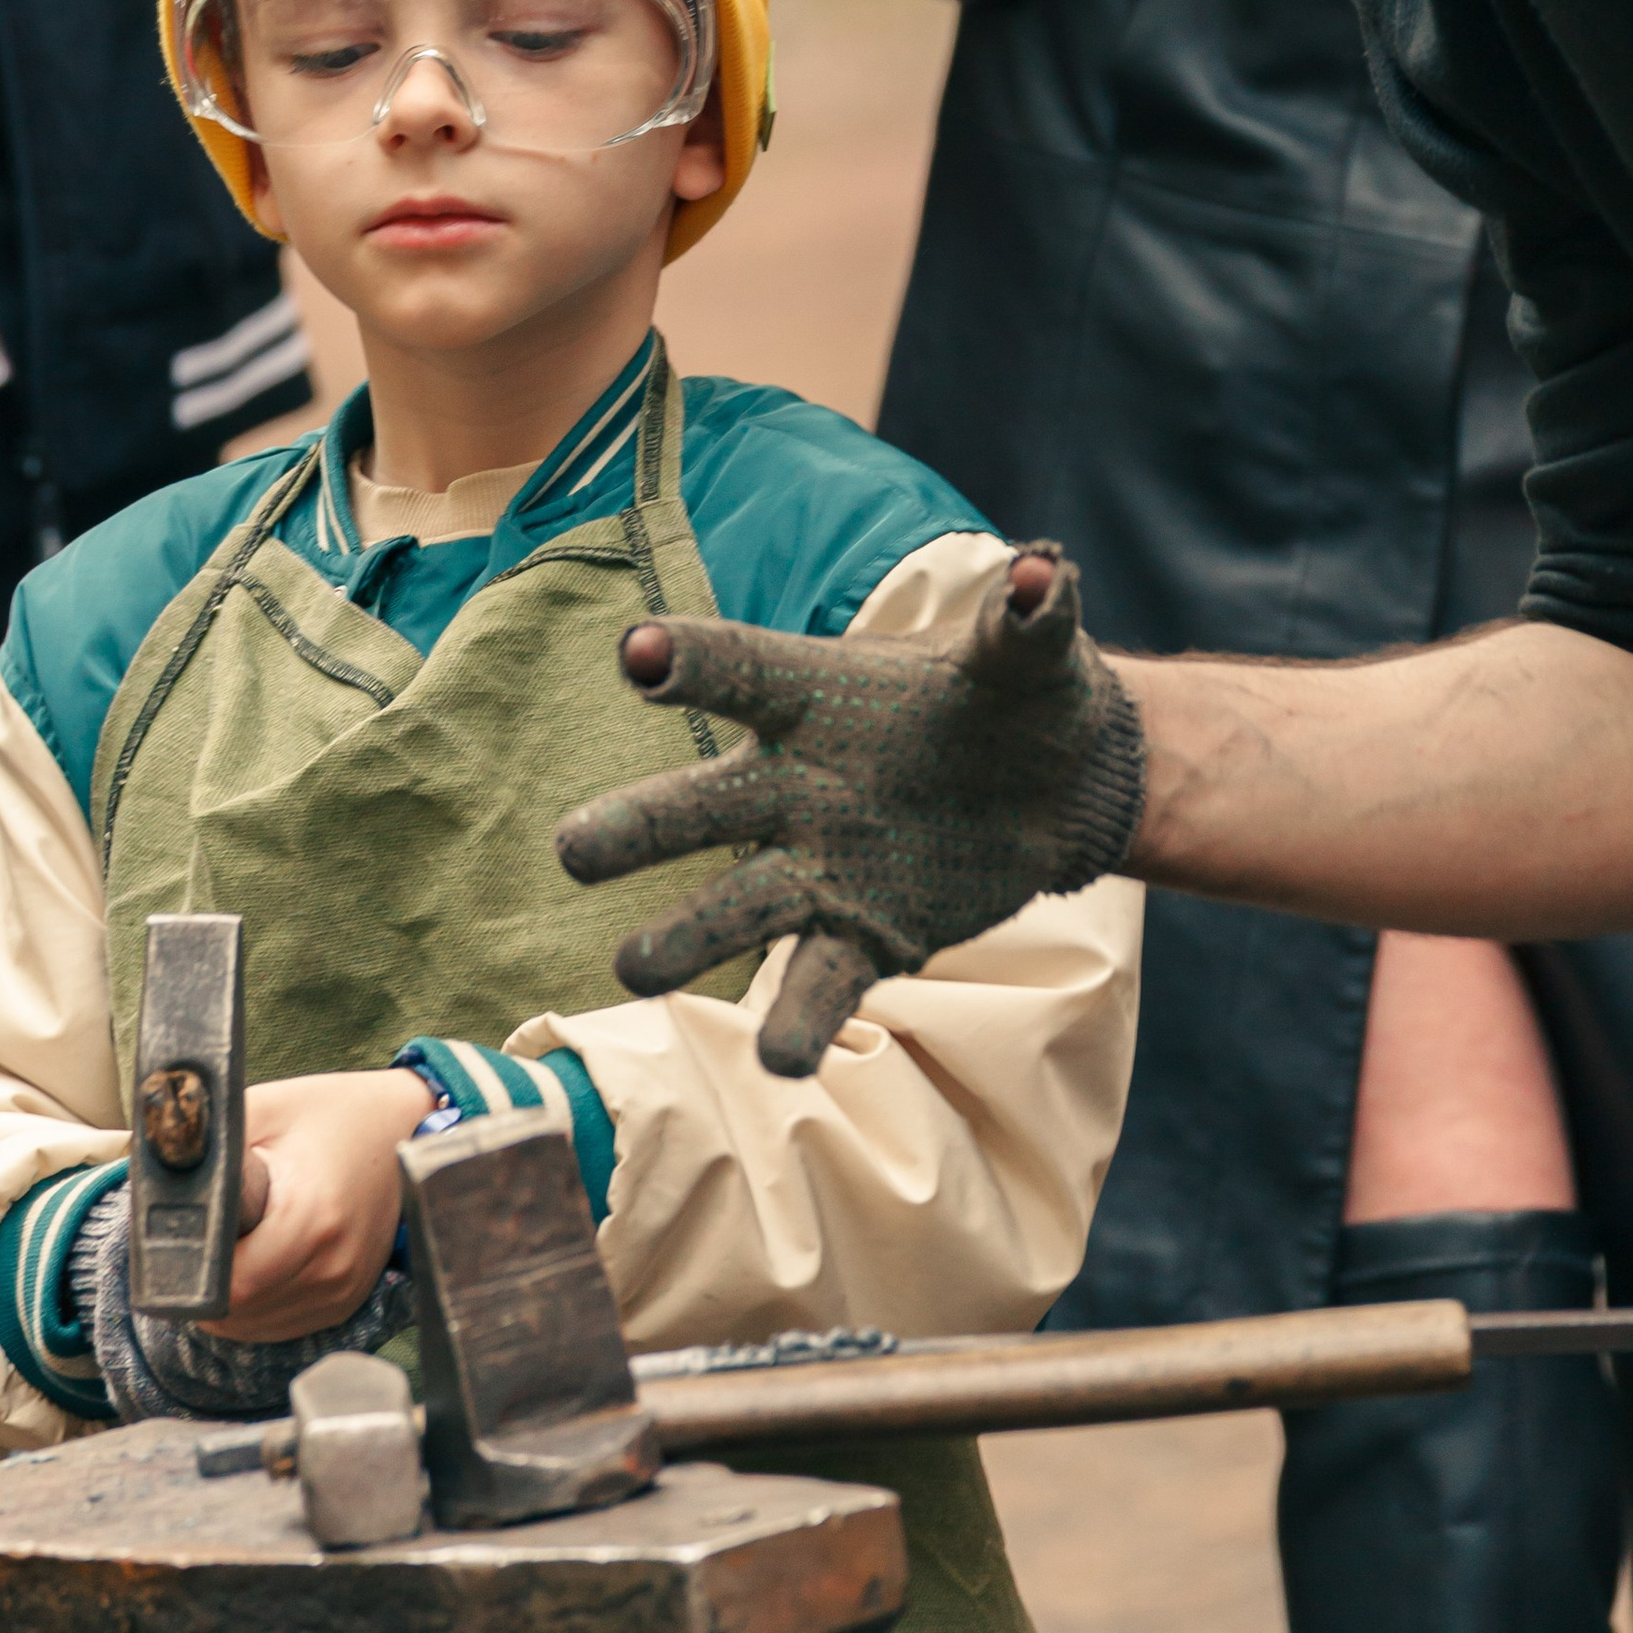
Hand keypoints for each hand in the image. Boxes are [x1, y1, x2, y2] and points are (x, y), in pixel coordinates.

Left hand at [197, 1068, 434, 1344]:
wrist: (408, 1124)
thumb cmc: (335, 1112)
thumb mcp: (265, 1108)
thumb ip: (208, 1142)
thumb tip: (154, 1164)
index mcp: (310, 1217)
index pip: (227, 1287)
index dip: (189, 1272)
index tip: (183, 1242)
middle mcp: (332, 1266)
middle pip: (236, 1312)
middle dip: (203, 1284)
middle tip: (201, 1238)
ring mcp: (344, 1289)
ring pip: (256, 1327)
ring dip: (229, 1301)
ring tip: (233, 1247)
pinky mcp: (348, 1300)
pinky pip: (283, 1325)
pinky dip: (258, 1306)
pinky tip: (259, 1263)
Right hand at [556, 545, 1146, 1076]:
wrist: (1059, 783)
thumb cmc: (1020, 697)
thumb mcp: (1030, 653)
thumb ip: (1027, 619)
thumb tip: (1040, 573)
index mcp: (812, 693)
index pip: (736, 669)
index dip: (684, 660)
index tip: (636, 655)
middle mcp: (792, 784)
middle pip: (696, 804)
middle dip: (635, 825)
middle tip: (572, 850)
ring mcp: (817, 867)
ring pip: (733, 906)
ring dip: (683, 937)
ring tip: (633, 969)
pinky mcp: (862, 936)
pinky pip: (819, 984)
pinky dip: (802, 1022)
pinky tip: (781, 1059)